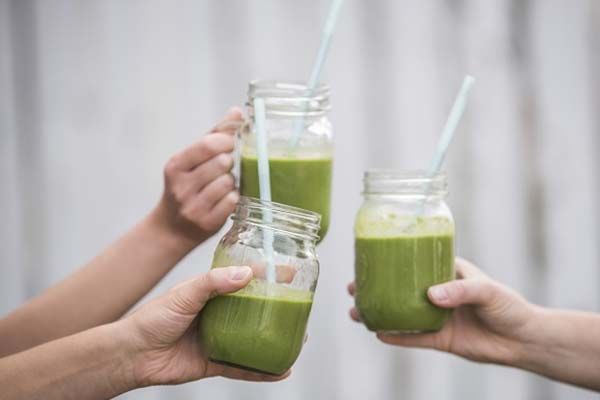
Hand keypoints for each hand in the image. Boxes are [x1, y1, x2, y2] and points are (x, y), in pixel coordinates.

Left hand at [120, 266, 288, 386]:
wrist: (134, 354)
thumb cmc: (153, 318)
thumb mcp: (185, 293)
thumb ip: (213, 283)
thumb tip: (246, 274)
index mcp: (212, 292)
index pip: (246, 279)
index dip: (268, 274)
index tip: (289, 271)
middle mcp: (219, 314)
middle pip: (255, 309)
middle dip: (278, 308)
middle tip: (301, 306)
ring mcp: (219, 338)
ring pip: (254, 338)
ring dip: (275, 338)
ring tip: (298, 338)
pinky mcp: (216, 362)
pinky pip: (244, 367)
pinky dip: (262, 370)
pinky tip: (281, 370)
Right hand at [152, 108, 242, 246]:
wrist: (171, 229)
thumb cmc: (185, 187)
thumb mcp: (191, 160)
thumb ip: (214, 135)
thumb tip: (236, 111)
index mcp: (176, 166)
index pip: (208, 145)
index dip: (225, 142)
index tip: (228, 145)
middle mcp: (182, 187)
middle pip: (222, 163)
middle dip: (228, 164)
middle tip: (222, 169)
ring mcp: (194, 206)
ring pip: (229, 182)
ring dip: (231, 182)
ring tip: (221, 186)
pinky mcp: (207, 222)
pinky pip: (233, 201)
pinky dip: (233, 198)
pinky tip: (224, 200)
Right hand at [348, 258, 539, 365]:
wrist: (523, 340)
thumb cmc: (508, 306)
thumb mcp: (487, 290)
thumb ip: (460, 290)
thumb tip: (431, 295)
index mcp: (446, 272)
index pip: (414, 261)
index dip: (391, 260)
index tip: (369, 257)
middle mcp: (436, 293)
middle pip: (399, 288)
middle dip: (375, 288)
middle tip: (353, 287)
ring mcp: (435, 316)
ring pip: (400, 313)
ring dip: (379, 312)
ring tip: (356, 313)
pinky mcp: (439, 339)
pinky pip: (413, 338)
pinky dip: (396, 336)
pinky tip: (378, 333)